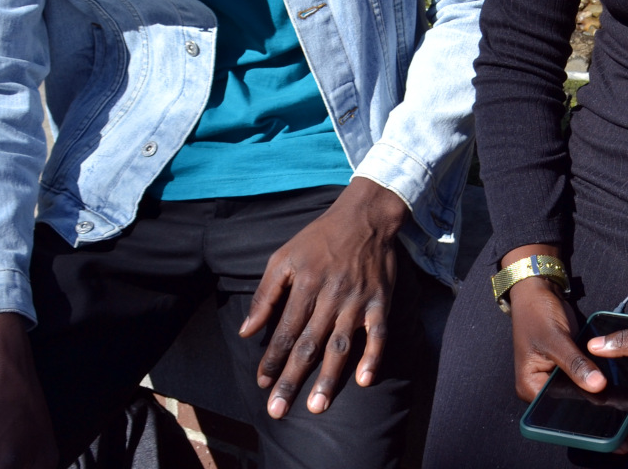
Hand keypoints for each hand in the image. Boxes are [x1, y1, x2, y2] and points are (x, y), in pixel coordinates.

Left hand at [239, 177, 409, 418]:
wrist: (366, 216)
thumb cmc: (320, 238)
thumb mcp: (283, 256)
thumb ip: (265, 294)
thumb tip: (246, 331)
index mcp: (305, 285)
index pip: (285, 330)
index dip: (272, 359)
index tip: (261, 384)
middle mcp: (331, 296)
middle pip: (308, 345)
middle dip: (291, 380)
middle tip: (278, 410)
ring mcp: (358, 301)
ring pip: (340, 345)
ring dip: (328, 377)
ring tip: (317, 407)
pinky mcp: (381, 301)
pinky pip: (378, 333)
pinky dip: (373, 356)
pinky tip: (364, 380)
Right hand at [505, 250, 606, 401]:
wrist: (539, 291)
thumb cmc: (537, 313)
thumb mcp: (555, 339)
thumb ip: (575, 364)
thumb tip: (598, 386)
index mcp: (529, 387)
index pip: (558, 408)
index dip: (581, 406)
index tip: (607, 405)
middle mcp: (540, 387)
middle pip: (569, 401)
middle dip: (590, 396)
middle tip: (618, 399)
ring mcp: (554, 377)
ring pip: (578, 388)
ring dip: (594, 386)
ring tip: (619, 391)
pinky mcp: (566, 366)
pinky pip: (582, 375)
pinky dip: (594, 374)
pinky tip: (613, 377)